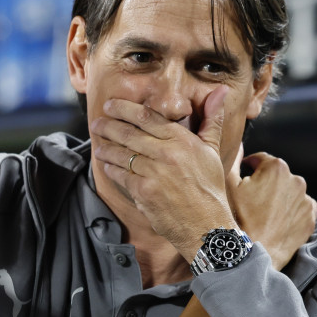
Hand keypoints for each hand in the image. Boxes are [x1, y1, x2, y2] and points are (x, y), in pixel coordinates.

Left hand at [91, 87, 236, 258]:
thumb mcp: (213, 151)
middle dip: (109, 125)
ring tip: (97, 141)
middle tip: (97, 121)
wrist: (207, 225)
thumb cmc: (210, 188)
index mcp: (182, 140)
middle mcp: (166, 153)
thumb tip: (220, 91)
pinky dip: (111, 168)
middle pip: (129, 133)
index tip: (112, 105)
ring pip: (122, 154)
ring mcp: (153, 173)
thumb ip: (211, 120)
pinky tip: (106, 164)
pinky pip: (121, 175)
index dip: (125, 109)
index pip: (147, 117)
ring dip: (106, 147)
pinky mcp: (143, 192)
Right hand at [226, 152, 316, 269]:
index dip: (249, 168)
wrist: (252, 255)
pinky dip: (290, 211)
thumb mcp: (227, 186)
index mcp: (276, 167)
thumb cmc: (237, 220)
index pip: (261, 159)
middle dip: (265, 184)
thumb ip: (234, 161)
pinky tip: (276, 220)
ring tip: (263, 213)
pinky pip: (300, 208)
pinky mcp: (310, 217)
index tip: (243, 178)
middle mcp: (296, 180)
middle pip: (277, 176)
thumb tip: (239, 147)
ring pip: (289, 192)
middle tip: (251, 201)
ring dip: (278, 197)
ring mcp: (305, 199)